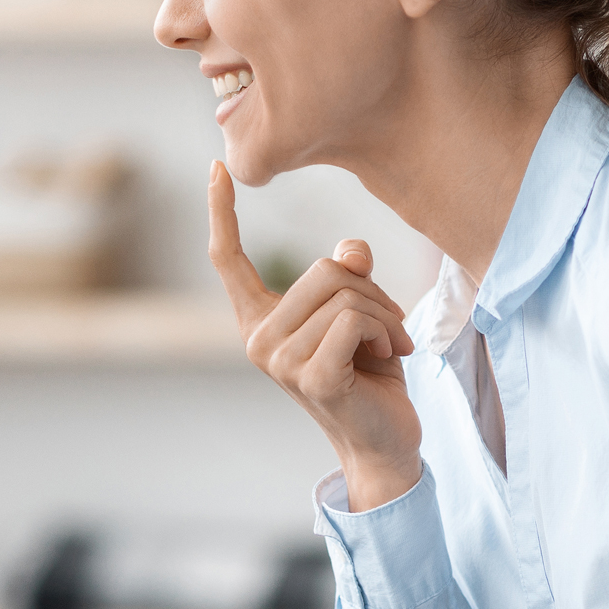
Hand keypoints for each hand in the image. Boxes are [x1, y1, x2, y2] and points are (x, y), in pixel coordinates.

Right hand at [206, 162, 422, 511]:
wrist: (385, 441)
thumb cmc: (369, 374)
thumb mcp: (360, 311)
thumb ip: (349, 275)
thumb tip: (350, 251)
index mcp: (259, 320)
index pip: (228, 259)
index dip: (221, 212)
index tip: (215, 167)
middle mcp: (258, 339)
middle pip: (321, 270)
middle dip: (369, 290)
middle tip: (387, 326)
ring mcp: (279, 361)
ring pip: (344, 294)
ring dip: (384, 315)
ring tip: (389, 345)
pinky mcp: (309, 377)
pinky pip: (354, 320)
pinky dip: (385, 331)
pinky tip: (392, 357)